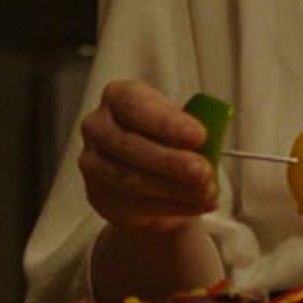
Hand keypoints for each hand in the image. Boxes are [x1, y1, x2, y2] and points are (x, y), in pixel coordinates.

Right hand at [76, 78, 217, 231]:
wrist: (149, 173)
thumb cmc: (167, 138)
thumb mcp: (181, 125)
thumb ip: (190, 131)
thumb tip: (211, 146)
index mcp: (118, 96)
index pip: (135, 105)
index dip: (167, 122)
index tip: (200, 136)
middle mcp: (97, 126)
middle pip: (129, 145)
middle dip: (171, 161)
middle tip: (204, 172)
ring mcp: (92, 162)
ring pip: (130, 178)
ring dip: (173, 188)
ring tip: (206, 192)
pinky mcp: (98, 195)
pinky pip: (133, 204)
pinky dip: (171, 207)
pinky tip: (196, 205)